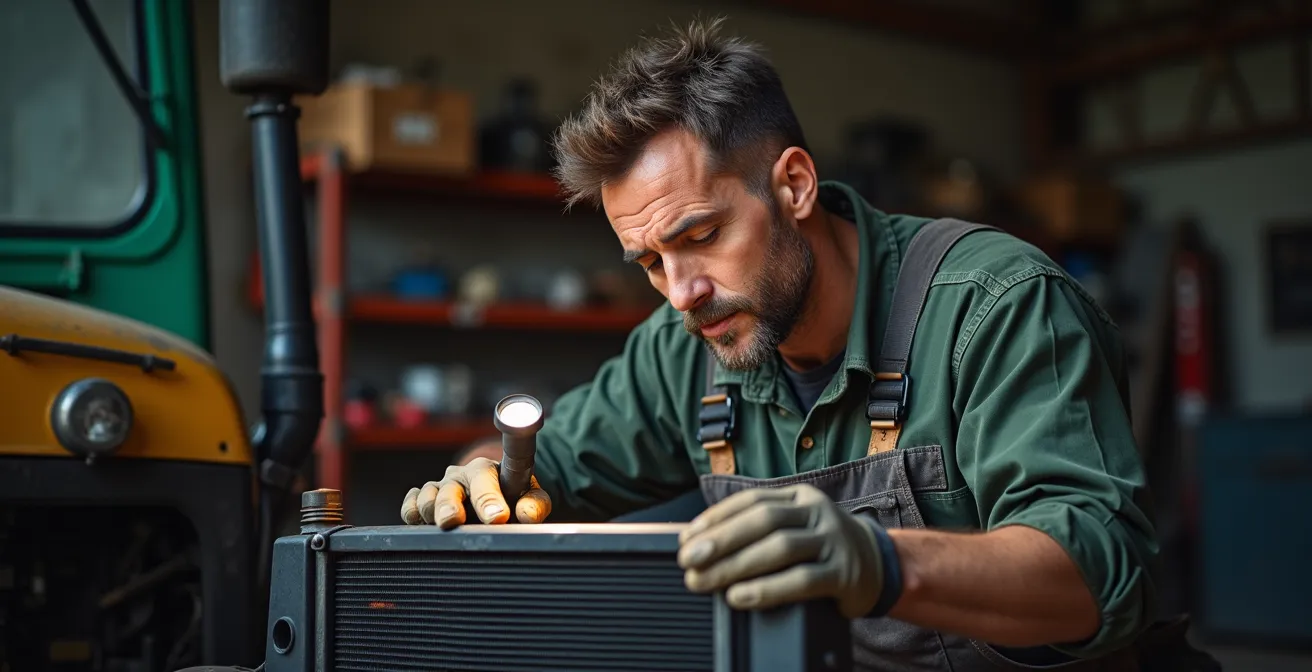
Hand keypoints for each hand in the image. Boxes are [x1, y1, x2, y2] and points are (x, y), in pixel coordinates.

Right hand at [399, 457, 551, 528]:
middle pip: (449, 490)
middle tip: (455, 521)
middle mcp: (460, 475)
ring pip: (427, 498)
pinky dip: (412, 514)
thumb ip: (534, 505)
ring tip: (446, 524)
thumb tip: (526, 515)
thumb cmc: (514, 495)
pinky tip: (423, 522)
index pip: (486, 478)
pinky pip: (409, 506)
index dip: (489, 498)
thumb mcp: (531, 497)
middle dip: (450, 507)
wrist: (494, 494)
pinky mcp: (422, 499)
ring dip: (433, 512)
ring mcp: (440, 486)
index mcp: (487, 470)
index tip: (498, 518)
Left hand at [677, 483, 890, 618]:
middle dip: (720, 541)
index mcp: (799, 497)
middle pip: (763, 521)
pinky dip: (766, 590)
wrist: (879, 567)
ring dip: (736, 566)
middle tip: (689, 560)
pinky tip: (740, 597)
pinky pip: (801, 581)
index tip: (687, 538)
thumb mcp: (795, 527)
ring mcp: (832, 541)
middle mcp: (816, 513)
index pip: (751, 501)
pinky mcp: (843, 574)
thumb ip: (759, 530)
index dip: (716, 518)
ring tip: (706, 581)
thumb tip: (702, 544)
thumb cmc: (822, 548)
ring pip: (780, 548)